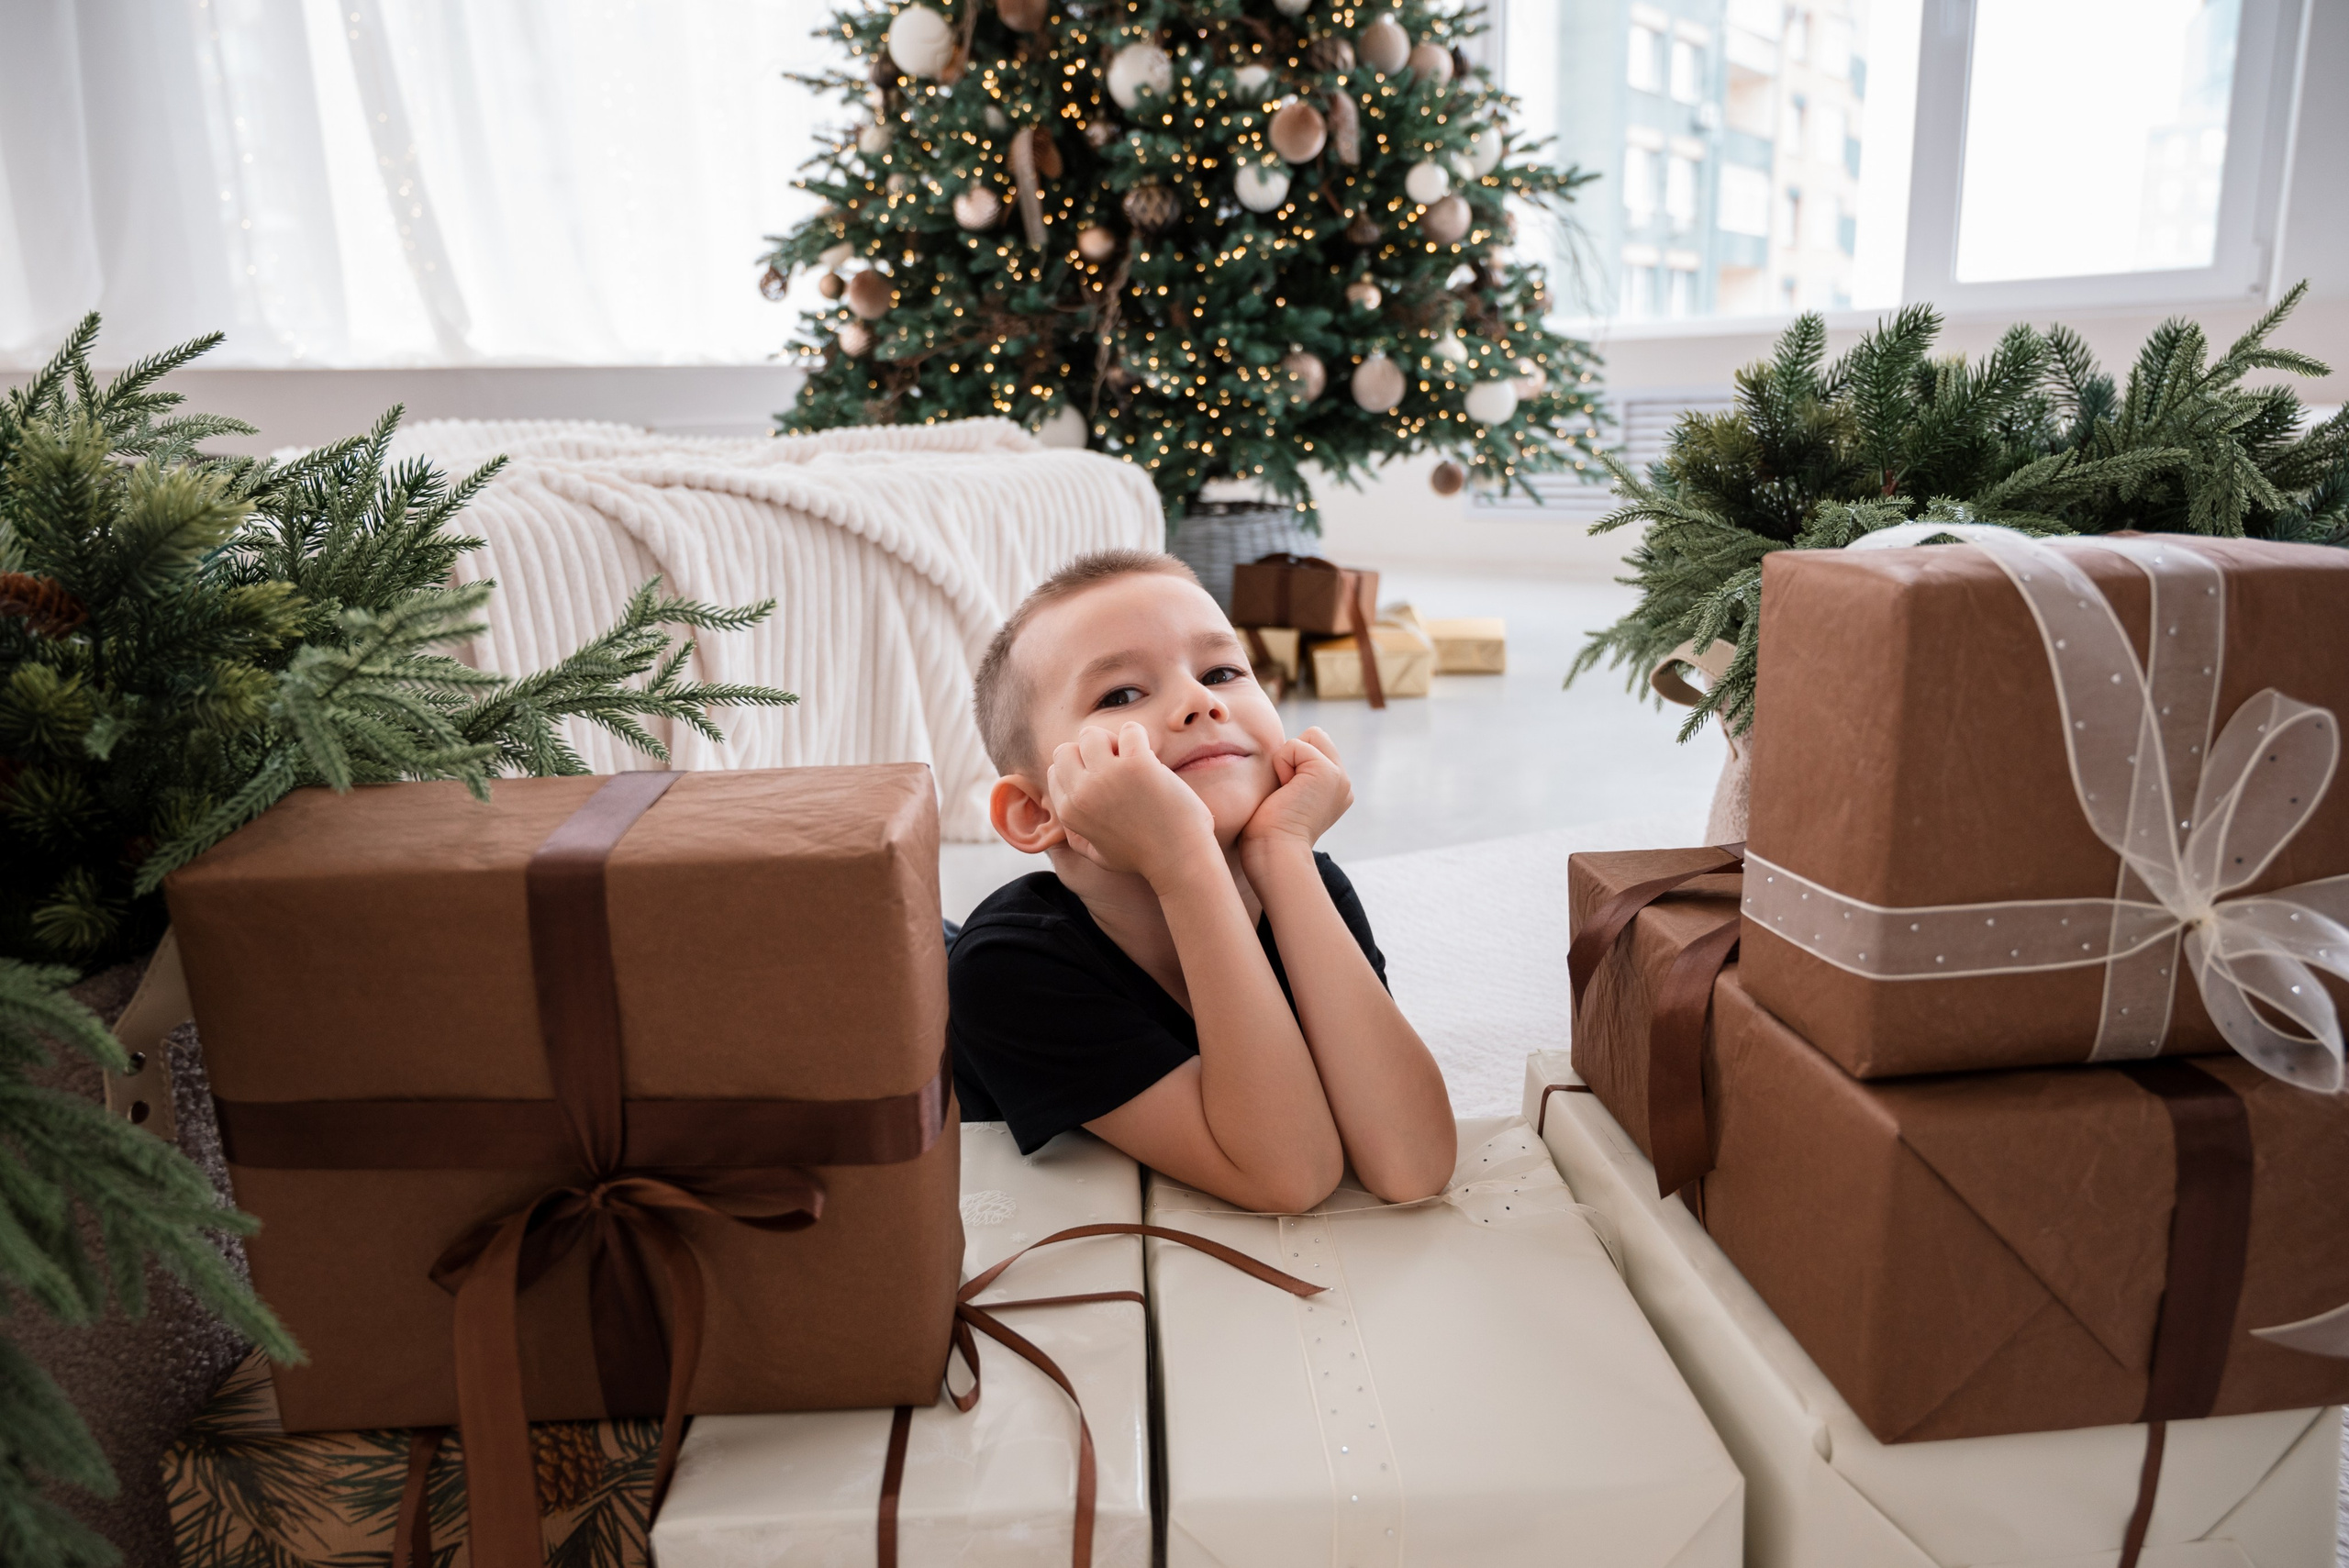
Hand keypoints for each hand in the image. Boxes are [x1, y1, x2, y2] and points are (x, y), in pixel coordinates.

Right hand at [1047, 722, 1219, 882]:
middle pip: (1067, 749)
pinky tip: (1151, 758)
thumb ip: (1076, 837)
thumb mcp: (1098, 854)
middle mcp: (1082, 792)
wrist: (1179, 859)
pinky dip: (1139, 737)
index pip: (1056, 770)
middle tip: (1116, 767)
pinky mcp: (1137, 765)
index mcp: (1069, 812)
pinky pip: (1129, 730)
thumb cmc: (1143, 857)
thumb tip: (1063, 824)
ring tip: (1133, 761)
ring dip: (1113, 742)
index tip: (1104, 779)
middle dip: (1089, 752)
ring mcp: (1107, 776)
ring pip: (1092, 734)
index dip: (1080, 769)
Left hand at [1240, 726, 1351, 861]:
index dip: (1291, 762)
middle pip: (1314, 736)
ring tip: (1286, 794)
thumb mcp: (1286, 798)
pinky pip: (1294, 745)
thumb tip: (1283, 754)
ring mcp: (1339, 777)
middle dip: (1291, 757)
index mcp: (1335, 791)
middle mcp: (1343, 783)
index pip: (1314, 747)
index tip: (1286, 797)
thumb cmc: (1267, 835)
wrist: (1274, 854)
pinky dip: (1281, 765)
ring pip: (1307, 737)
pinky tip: (1285, 793)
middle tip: (1286, 794)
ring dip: (1285, 761)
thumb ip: (1294, 775)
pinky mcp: (1327, 772)